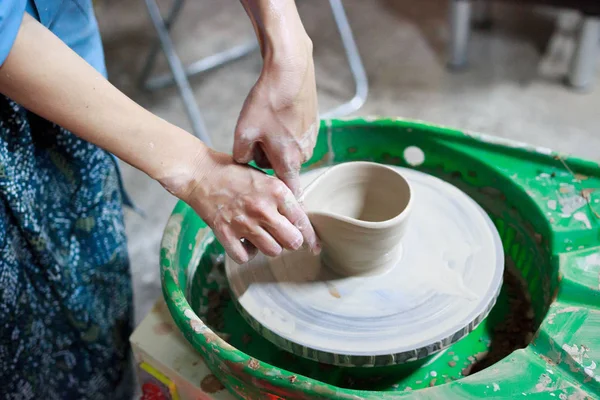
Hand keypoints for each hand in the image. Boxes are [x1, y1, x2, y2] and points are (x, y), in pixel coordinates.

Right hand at [178, 149, 319, 263]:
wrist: (201, 173)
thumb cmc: (234, 173)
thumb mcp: (265, 178)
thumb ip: (283, 198)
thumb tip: (299, 220)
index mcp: (276, 191)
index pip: (302, 221)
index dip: (311, 237)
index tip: (314, 247)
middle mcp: (263, 208)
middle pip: (292, 241)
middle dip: (290, 241)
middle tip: (282, 236)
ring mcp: (244, 222)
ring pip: (272, 251)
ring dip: (270, 247)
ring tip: (261, 236)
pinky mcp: (225, 233)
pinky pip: (246, 257)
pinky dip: (247, 254)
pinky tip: (245, 243)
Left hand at [233, 37, 317, 196]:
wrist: (290, 70)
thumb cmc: (268, 101)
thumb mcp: (244, 131)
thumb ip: (241, 156)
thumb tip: (243, 162)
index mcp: (288, 160)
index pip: (290, 193)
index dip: (285, 201)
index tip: (283, 211)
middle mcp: (304, 153)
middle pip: (282, 167)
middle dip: (268, 157)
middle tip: (256, 136)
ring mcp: (311, 139)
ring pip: (287, 150)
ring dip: (276, 142)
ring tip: (266, 119)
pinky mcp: (313, 125)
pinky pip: (295, 136)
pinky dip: (285, 129)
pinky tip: (278, 112)